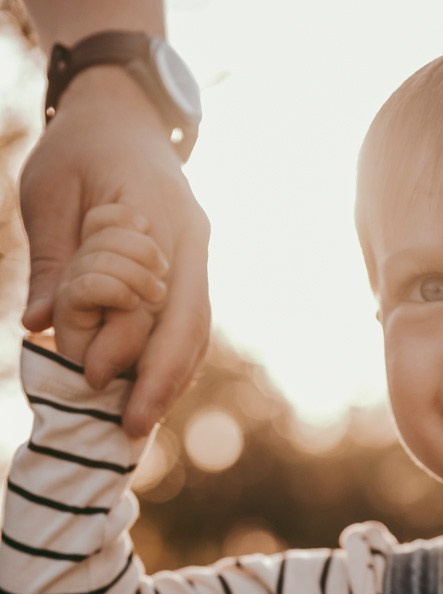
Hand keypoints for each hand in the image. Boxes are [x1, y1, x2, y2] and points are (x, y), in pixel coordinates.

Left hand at [20, 67, 210, 434]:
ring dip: (174, 380)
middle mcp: (190, 239)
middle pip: (187, 323)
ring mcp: (200, 255)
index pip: (145, 296)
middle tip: (131, 427)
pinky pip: (194, 324)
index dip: (121, 342)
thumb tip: (42, 326)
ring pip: (197, 330)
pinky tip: (154, 393)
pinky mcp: (195, 270)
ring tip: (142, 423)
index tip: (90, 378)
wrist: (125, 116)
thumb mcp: (48, 192)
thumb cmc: (78, 149)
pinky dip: (176, 362)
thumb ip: (53, 260)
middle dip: (161, 381)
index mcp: (154, 212)